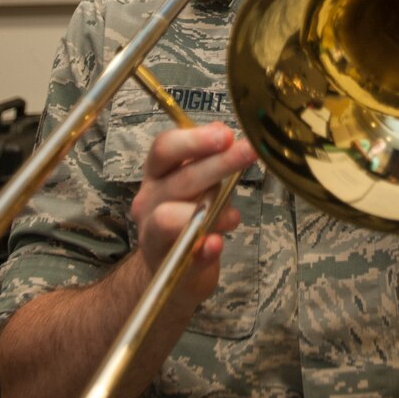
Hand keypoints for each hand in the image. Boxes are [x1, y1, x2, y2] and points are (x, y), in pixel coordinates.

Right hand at [130, 122, 256, 309]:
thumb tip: (223, 130)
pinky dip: (203, 249)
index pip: (164, 148)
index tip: (227, 134)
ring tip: (233, 214)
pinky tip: (216, 244)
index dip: (194, 140)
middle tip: (248, 152)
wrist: (172, 268)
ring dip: (209, 211)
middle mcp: (150, 199)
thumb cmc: (188, 215)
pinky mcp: (168, 263)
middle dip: (218, 165)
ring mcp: (153, 233)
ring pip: (170, 217)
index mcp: (157, 173)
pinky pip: (184, 253)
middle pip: (180, 178)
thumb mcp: (196, 180)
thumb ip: (207, 157)